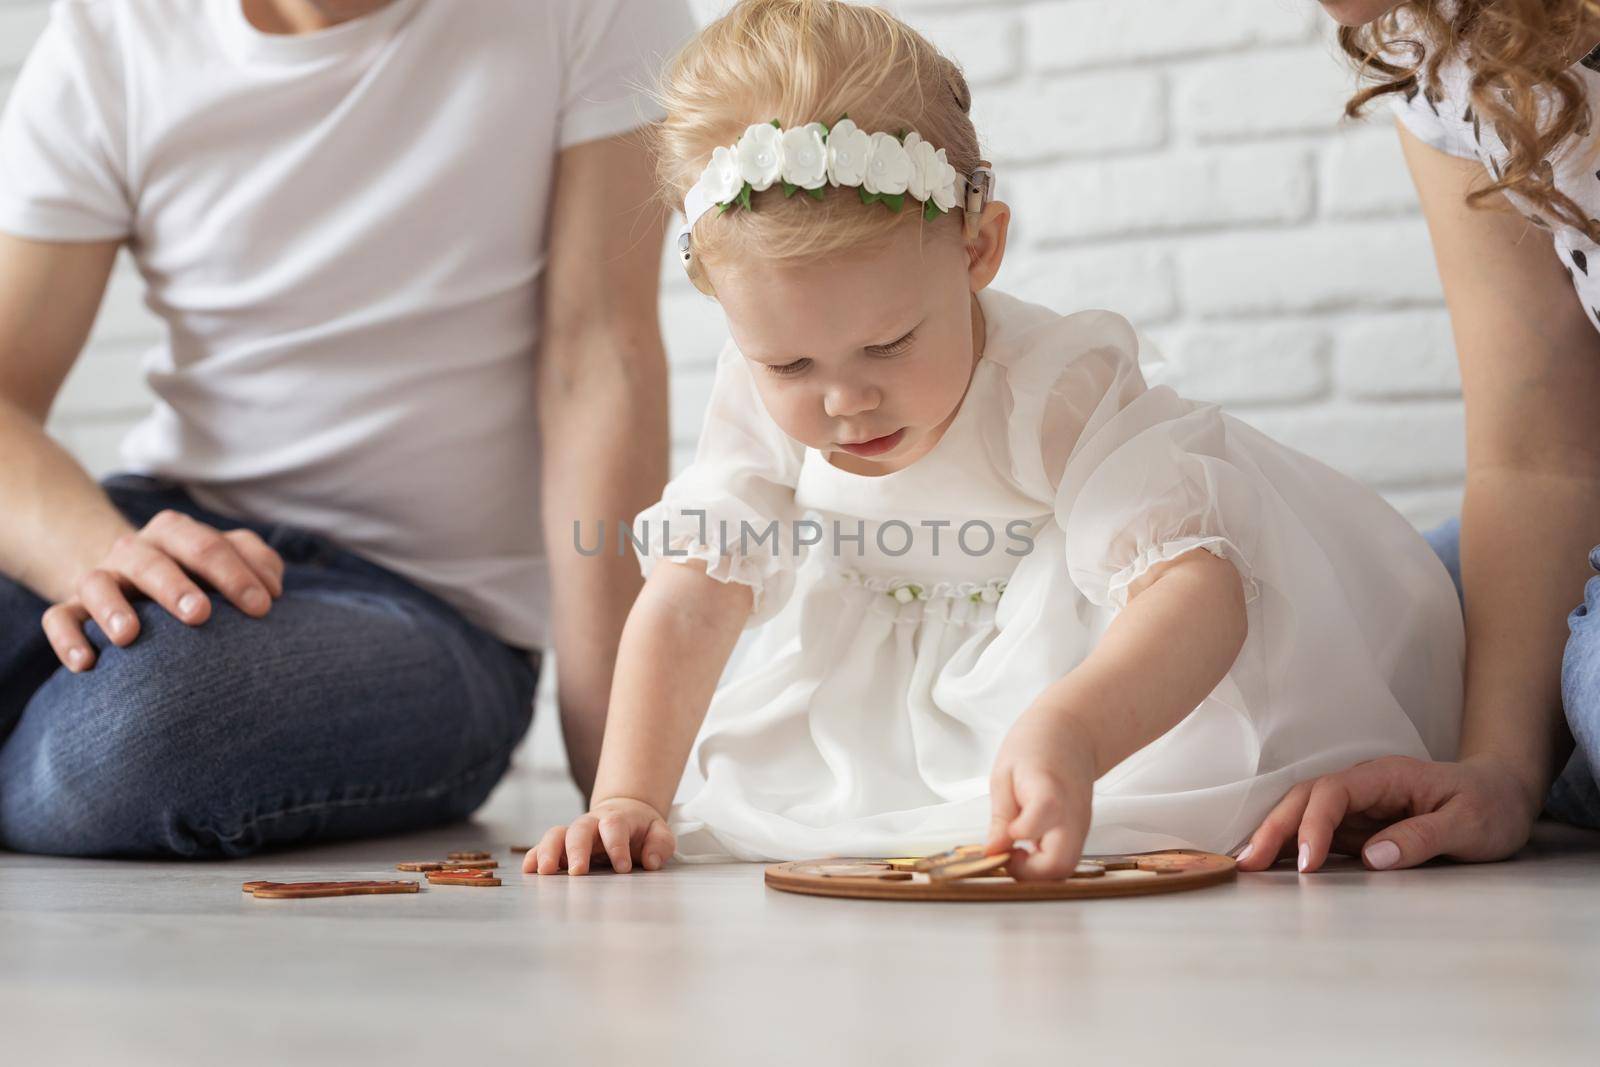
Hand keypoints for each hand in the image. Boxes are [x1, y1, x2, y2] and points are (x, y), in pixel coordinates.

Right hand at [41, 509, 283, 671]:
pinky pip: (59, 617)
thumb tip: (274, 588)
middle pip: (154, 560)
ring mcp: (101, 577)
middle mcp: (135, 550)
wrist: (132, 577)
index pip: (207, 545)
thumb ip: (256, 562)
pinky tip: (86, 664)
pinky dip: (68, 638)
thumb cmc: (195, 573)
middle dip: (176, 587)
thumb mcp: (225, 559)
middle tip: (201, 615)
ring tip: (129, 637)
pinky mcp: (73, 606)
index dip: (235, 574)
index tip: (263, 607)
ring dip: (113, 608)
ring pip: (98, 584)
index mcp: (176, 533)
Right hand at [525, 796, 674, 875]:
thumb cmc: (641, 830)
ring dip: (549, 852)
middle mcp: (591, 824)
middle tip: (579, 872)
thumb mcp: (659, 833)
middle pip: (579, 829)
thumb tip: (650, 862)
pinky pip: (543, 847)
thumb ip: (660, 844)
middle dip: (578, 850)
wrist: (624, 814)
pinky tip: (529, 870)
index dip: (617, 846)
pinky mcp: (561, 846)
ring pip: (556, 835)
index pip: (614, 827)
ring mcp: (573, 833)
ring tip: (545, 872)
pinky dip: (534, 856)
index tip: (623, 868)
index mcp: (616, 819)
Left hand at [985, 716, 1097, 880]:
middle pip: (1060, 864)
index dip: (1017, 834)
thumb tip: (993, 851)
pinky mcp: (1081, 832)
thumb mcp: (1005, 773)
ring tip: (1017, 852)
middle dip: (1029, 873)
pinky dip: (1045, 864)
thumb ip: (1001, 816)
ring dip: (1037, 872)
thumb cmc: (1036, 745)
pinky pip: (1066, 858)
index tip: (1003, 835)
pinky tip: (1029, 848)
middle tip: (1007, 856)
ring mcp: (1081, 826)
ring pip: (1066, 868)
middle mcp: (1071, 814)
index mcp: (1049, 790)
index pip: (1039, 821)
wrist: (1074, 732)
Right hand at [1237, 754, 1540, 872]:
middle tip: (1248, 864)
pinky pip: (1319, 832)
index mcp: (1386, 777)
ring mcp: (1360, 805)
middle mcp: (1364, 786)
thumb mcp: (1469, 824)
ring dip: (1275, 836)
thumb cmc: (1490, 806)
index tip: (1309, 866)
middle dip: (1274, 828)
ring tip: (1247, 866)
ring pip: (1304, 813)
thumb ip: (1422, 837)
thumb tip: (1372, 857)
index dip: (1314, 826)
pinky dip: (1293, 846)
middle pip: (1306, 798)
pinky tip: (1274, 865)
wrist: (1504, 795)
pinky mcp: (1360, 825)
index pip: (1333, 793)